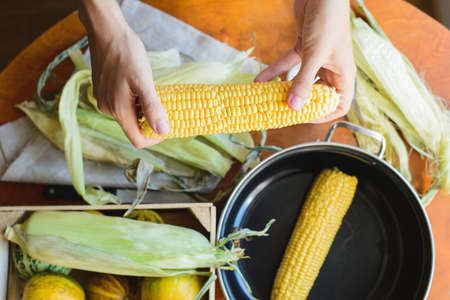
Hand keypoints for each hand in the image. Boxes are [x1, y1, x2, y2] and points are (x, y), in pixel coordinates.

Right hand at [79, 0, 168, 147]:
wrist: (106, 31)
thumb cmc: (126, 52)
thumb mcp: (144, 80)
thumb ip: (152, 107)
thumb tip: (163, 131)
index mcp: (118, 110)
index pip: (138, 140)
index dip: (155, 137)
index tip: (168, 125)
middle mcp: (108, 109)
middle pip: (133, 128)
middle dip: (150, 122)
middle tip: (164, 106)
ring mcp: (104, 100)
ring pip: (128, 116)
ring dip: (143, 110)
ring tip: (152, 92)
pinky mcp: (103, 90)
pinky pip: (122, 105)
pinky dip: (134, 101)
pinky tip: (139, 86)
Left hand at [255, 0, 355, 122]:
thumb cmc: (327, 20)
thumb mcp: (315, 54)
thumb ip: (303, 81)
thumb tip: (294, 107)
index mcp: (342, 73)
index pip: (339, 103)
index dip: (324, 114)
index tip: (303, 118)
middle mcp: (330, 68)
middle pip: (316, 95)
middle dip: (299, 103)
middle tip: (280, 112)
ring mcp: (316, 59)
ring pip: (300, 80)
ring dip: (284, 89)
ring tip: (267, 100)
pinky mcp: (303, 48)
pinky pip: (288, 65)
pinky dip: (274, 71)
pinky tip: (259, 80)